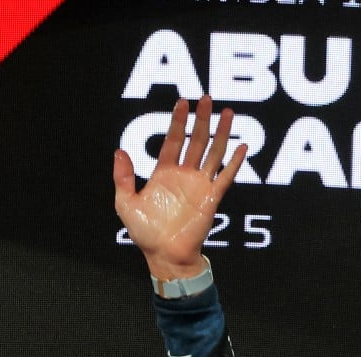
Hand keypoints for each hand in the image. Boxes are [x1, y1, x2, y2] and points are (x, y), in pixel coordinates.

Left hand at [113, 95, 247, 281]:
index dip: (177, 121)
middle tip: (206, 98)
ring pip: (214, 152)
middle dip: (201, 119)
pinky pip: (226, 176)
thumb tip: (119, 151)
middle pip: (196, 140)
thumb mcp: (126, 203)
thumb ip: (124, 178)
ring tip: (228, 113)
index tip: (182, 102)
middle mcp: (184, 174)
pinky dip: (234, 162)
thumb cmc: (145, 232)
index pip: (173, 140)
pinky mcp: (212, 197)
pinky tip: (242, 146)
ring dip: (221, 133)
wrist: (164, 255)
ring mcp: (199, 184)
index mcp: (164, 173)